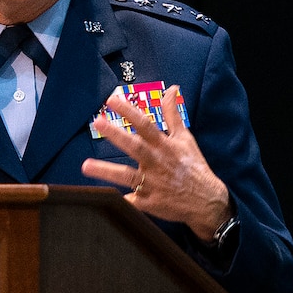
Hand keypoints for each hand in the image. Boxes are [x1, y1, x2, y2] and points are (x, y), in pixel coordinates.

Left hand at [81, 88, 231, 241]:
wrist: (206, 200)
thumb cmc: (193, 167)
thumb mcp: (185, 138)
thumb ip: (173, 114)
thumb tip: (172, 89)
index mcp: (164, 146)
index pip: (145, 124)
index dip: (129, 111)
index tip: (112, 100)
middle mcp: (156, 163)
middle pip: (134, 146)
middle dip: (116, 134)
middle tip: (98, 122)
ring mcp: (152, 184)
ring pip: (127, 176)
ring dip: (106, 171)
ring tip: (86, 166)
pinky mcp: (149, 203)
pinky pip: (131, 202)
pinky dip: (120, 201)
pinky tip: (103, 200)